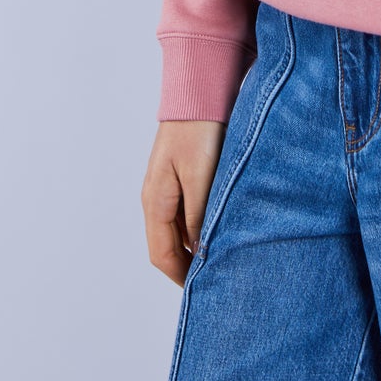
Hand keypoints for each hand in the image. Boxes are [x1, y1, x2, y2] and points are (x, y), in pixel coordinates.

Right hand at [142, 120, 225, 285]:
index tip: (203, 291)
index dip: (180, 277)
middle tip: (217, 279)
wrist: (200, 89)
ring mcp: (169, 184)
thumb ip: (198, 216)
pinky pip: (189, 210)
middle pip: (168, 244)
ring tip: (225, 256)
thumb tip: (199, 251)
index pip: (161, 254)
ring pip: (179, 228)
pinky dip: (201, 224)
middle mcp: (157, 196)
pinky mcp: (184, 173)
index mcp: (155, 200)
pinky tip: (223, 226)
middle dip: (188, 265)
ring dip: (196, 244)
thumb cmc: (199, 130)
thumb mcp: (201, 177)